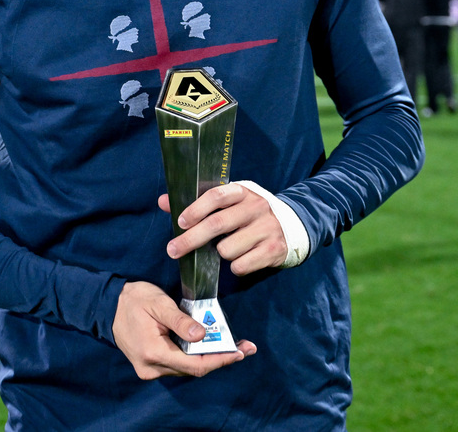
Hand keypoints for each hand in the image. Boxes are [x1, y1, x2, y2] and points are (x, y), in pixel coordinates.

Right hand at [111, 280, 255, 379]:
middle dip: (220, 357)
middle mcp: (152, 367)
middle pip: (194, 368)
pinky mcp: (150, 366)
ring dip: (209, 356)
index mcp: (153, 352)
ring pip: (187, 367)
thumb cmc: (133, 300)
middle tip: (244, 346)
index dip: (220, 360)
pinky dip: (195, 355)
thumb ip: (180, 321)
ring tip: (230, 343)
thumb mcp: (158, 304)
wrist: (108, 306)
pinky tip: (208, 344)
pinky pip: (179, 364)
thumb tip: (202, 335)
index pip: (194, 364)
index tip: (240, 352)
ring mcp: (150, 369)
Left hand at [161, 182, 287, 276]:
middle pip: (217, 225)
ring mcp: (266, 228)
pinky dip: (235, 266)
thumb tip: (163, 202)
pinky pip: (241, 265)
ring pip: (227, 249)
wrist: (293, 226)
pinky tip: (241, 257)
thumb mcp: (229, 202)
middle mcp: (256, 207)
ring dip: (220, 253)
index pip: (216, 196)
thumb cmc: (249, 213)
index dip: (196, 209)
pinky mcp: (273, 250)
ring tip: (227, 248)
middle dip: (191, 240)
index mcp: (242, 191)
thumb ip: (197, 202)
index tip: (180, 222)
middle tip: (173, 250)